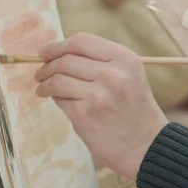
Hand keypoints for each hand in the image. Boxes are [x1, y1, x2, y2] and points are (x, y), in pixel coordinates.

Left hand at [34, 33, 167, 179]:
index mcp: (125, 59)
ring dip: (45, 82)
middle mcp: (113, 74)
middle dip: (47, 65)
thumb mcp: (130, 76)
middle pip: (66, 59)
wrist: (146, 146)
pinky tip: (56, 100)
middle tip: (40, 72)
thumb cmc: (135, 110)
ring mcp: (98, 94)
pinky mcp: (84, 114)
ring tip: (42, 88)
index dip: (58, 45)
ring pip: (58, 78)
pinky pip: (59, 99)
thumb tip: (60, 54)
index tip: (45, 52)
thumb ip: (102, 62)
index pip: (82, 41)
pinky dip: (53, 98)